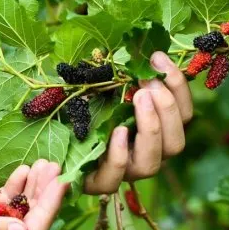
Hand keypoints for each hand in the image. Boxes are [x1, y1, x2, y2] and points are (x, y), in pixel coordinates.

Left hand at [84, 52, 192, 193]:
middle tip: (148, 83)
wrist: (46, 139)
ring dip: (151, 128)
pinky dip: (119, 154)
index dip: (178, 87)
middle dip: (166, 109)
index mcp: (155, 131)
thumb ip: (123, 74)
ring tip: (139, 98)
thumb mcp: (103, 86)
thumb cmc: (80, 106)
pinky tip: (118, 131)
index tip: (158, 58)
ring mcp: (123, 172)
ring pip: (152, 163)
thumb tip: (142, 46)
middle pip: (175, 142)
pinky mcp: (96, 183)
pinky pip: (114, 178)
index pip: (182, 114)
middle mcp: (145, 154)